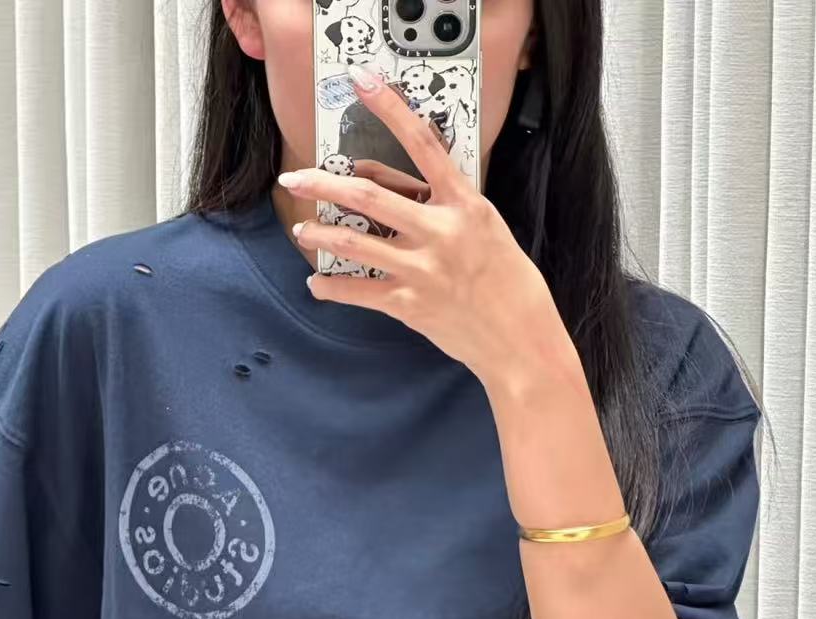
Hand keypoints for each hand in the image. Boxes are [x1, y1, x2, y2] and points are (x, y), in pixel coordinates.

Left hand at [279, 66, 575, 390]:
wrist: (520, 339)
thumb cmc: (508, 282)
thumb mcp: (486, 228)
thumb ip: (446, 206)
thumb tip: (395, 189)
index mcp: (464, 204)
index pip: (422, 143)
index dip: (390, 107)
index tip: (362, 82)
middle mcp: (440, 231)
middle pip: (368, 196)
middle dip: (323, 184)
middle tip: (295, 177)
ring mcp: (422, 269)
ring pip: (354, 243)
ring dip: (320, 234)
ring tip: (302, 228)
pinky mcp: (409, 306)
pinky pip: (358, 292)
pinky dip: (332, 287)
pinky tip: (317, 283)